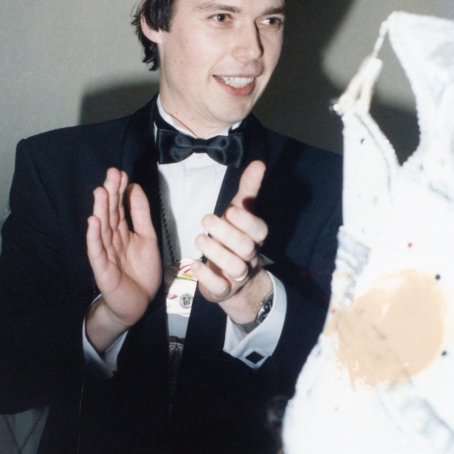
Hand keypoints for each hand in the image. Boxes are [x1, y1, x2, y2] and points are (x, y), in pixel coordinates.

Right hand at [86, 168, 160, 351]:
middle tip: (110, 174)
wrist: (137, 303)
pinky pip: (97, 251)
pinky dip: (94, 237)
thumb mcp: (147, 237)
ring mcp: (105, 253)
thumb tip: (134, 188)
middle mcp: (111, 239)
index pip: (119, 207)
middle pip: (110, 213)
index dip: (119, 190)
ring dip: (101, 210)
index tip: (120, 173)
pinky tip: (93, 222)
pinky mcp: (102, 269)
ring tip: (101, 191)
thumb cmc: (141, 272)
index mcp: (122, 231)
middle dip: (110, 194)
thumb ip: (140, 215)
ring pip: (102, 228)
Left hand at [192, 160, 271, 324]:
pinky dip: (206, 277)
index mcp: (254, 238)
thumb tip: (259, 163)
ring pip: (235, 268)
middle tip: (206, 218)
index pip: (259, 230)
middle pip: (246, 248)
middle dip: (226, 233)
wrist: (233, 280)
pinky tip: (193, 264)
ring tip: (199, 238)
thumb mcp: (240, 213)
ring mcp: (237, 276)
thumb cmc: (234, 238)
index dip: (246, 221)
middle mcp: (249, 257)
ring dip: (216, 252)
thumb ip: (248, 190)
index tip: (230, 209)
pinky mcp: (223, 290)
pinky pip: (219, 287)